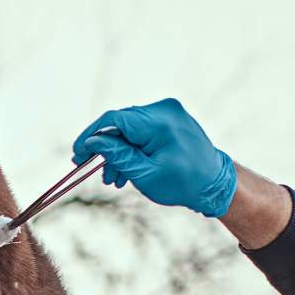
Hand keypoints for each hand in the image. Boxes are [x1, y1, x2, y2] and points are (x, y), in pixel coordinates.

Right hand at [71, 98, 236, 217]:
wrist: (216, 184)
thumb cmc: (184, 182)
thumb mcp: (145, 173)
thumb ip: (117, 155)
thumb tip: (92, 141)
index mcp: (160, 121)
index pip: (115, 119)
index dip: (92, 135)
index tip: (78, 153)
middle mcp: (164, 110)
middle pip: (121, 124)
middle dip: (105, 148)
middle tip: (91, 169)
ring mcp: (168, 113)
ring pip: (129, 129)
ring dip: (118, 152)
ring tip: (113, 179)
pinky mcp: (169, 119)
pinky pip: (141, 130)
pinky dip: (132, 148)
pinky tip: (126, 169)